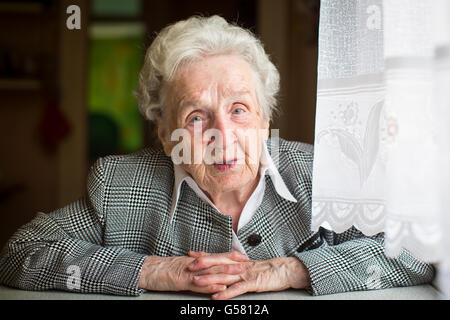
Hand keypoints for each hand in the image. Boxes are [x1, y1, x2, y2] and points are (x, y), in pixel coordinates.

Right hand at [138, 251, 247, 293]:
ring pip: (210, 272)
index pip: (215, 256)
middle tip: (246, 264)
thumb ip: (196, 265)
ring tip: (237, 275)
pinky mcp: (182, 282)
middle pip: (216, 262)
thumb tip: (207, 265)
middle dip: (232, 263)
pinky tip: (219, 287)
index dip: (230, 255)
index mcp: (195, 260)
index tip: (243, 256)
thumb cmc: (163, 269)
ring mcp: (188, 273)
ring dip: (225, 273)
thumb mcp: (182, 265)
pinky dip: (210, 285)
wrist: (147, 270)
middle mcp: (193, 264)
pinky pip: (198, 284)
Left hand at [188, 252, 310, 299]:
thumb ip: (237, 265)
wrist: (286, 270)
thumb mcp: (250, 266)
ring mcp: (245, 274)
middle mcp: (240, 266)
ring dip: (209, 280)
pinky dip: (226, 293)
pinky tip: (216, 297)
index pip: (218, 256)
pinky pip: (237, 289)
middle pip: (218, 264)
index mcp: (238, 261)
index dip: (204, 255)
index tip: (190, 254)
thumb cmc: (269, 270)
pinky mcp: (252, 284)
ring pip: (224, 277)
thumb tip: (226, 266)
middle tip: (188, 267)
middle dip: (202, 265)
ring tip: (196, 282)